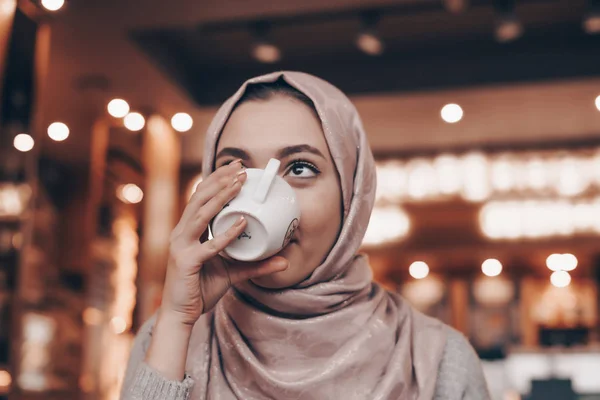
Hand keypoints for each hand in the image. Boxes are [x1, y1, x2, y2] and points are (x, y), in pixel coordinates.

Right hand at [160, 160, 288, 326]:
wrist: (181, 315)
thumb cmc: (201, 290)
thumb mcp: (232, 273)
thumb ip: (255, 265)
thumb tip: (284, 262)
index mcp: (188, 231)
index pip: (200, 197)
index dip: (216, 180)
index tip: (235, 167)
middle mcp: (181, 234)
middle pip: (199, 198)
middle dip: (220, 180)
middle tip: (240, 167)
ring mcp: (181, 246)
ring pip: (202, 214)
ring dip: (222, 196)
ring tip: (239, 183)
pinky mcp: (186, 262)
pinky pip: (209, 245)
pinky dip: (226, 233)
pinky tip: (241, 222)